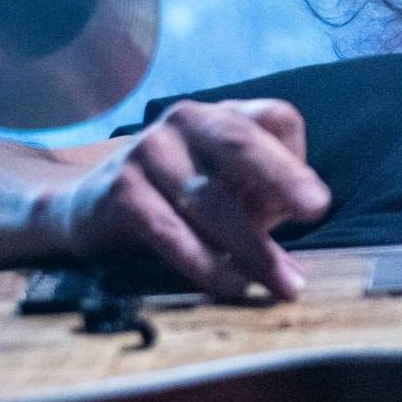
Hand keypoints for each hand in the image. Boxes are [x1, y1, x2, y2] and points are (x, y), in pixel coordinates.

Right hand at [48, 99, 331, 297]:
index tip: (315, 208)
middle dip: (282, 175)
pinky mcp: (121, 191)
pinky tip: (232, 286)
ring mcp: (149, 152)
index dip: (298, 160)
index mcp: (222, 116)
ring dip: (252, 247)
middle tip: (315, 209)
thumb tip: (306, 213)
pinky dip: (204, 262)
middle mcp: (186, 122)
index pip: (276, 118)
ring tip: (284, 284)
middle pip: (241, 140)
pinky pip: (170, 230)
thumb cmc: (178, 199)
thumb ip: (266, 192)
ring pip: (209, 198)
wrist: (85, 208)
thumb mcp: (227, 185)